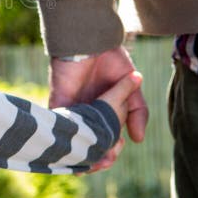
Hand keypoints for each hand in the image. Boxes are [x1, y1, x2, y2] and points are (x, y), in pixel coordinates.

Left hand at [49, 47, 148, 171]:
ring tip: (94, 159)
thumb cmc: (111, 57)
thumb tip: (138, 140)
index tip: (119, 147)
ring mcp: (72, 108)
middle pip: (90, 143)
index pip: (107, 138)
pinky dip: (67, 139)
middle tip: (107, 158)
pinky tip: (77, 148)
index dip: (112, 148)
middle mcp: (87, 112)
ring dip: (84, 152)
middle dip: (99, 155)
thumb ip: (138, 112)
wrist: (93, 38)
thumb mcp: (132, 86)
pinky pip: (58, 125)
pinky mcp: (59, 101)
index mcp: (103, 111)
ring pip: (74, 139)